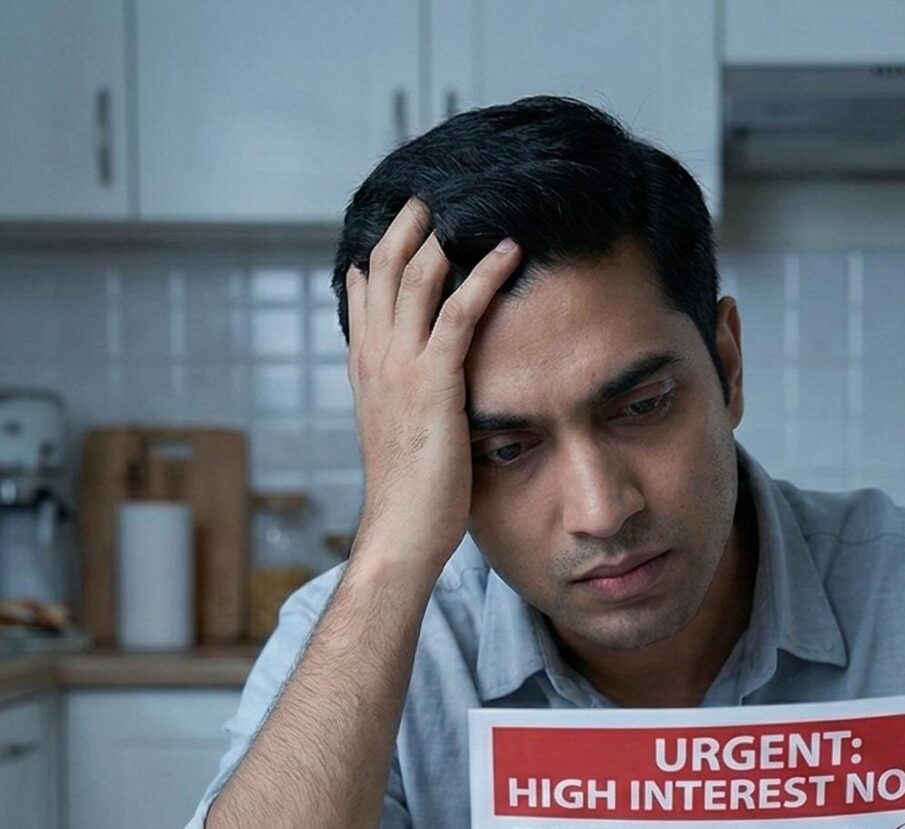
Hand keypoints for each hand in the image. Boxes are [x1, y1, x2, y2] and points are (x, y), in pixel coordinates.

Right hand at [344, 198, 521, 576]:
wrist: (401, 530)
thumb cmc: (413, 490)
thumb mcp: (402, 428)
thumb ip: (407, 392)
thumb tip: (422, 372)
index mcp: (366, 364)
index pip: (368, 289)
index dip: (384, 249)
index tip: (406, 219)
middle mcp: (375, 355)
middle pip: (386, 268)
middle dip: (408, 225)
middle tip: (433, 193)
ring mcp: (400, 365)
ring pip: (417, 277)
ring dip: (443, 234)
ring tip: (470, 203)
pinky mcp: (434, 380)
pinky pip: (460, 311)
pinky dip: (485, 274)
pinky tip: (510, 250)